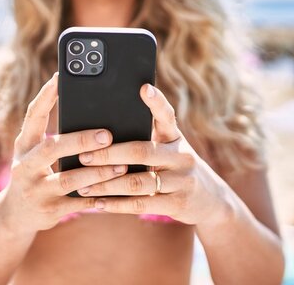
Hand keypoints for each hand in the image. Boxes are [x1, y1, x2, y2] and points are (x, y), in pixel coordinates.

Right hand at [0, 73, 127, 232]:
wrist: (15, 215)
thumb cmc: (34, 174)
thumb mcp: (33, 153)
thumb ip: (53, 136)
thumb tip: (90, 111)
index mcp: (24, 145)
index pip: (33, 115)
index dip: (46, 96)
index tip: (61, 77)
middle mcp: (25, 165)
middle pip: (52, 148)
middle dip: (81, 141)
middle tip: (108, 134)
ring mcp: (36, 189)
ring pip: (69, 179)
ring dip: (97, 172)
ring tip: (121, 166)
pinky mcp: (49, 210)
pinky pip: (78, 203)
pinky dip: (98, 197)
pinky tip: (116, 193)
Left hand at [76, 83, 235, 225]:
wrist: (211, 200)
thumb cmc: (176, 168)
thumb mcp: (169, 149)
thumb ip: (146, 138)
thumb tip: (103, 132)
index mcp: (175, 137)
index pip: (166, 115)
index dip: (156, 102)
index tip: (144, 88)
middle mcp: (181, 155)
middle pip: (142, 151)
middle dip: (109, 154)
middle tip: (83, 156)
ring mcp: (182, 180)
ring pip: (138, 182)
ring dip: (107, 184)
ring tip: (83, 185)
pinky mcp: (178, 203)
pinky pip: (141, 204)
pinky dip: (117, 204)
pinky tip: (98, 203)